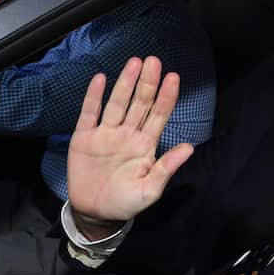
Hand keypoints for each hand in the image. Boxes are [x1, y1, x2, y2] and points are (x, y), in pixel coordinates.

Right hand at [67, 56, 193, 238]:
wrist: (94, 213)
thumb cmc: (125, 203)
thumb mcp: (149, 190)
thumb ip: (166, 168)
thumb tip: (189, 148)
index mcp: (145, 145)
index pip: (158, 116)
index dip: (166, 97)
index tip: (173, 77)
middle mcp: (127, 134)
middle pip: (139, 104)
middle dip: (147, 83)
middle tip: (154, 61)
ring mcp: (105, 134)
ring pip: (117, 103)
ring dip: (125, 83)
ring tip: (134, 63)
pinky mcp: (84, 137)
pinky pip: (89, 113)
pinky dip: (94, 96)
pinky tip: (101, 79)